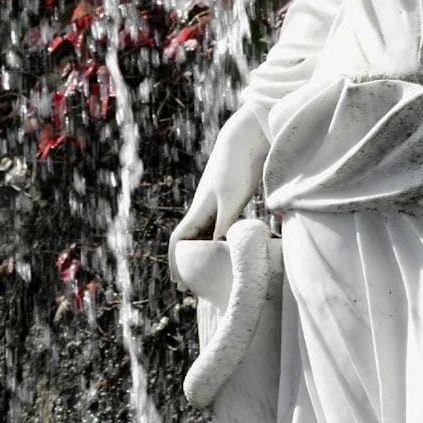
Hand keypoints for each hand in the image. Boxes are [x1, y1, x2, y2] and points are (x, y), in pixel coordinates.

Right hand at [168, 104, 269, 282]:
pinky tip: (235, 245)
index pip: (179, 240)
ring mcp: (218, 201)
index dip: (175, 261)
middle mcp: (205, 207)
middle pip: (192, 239)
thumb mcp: (231, 200)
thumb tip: (217, 250)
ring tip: (214, 270)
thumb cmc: (238, 168)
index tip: (178, 281)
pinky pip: (224, 223)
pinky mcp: (233, 197)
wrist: (247, 138)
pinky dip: (225, 237)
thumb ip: (224, 225)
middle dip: (191, 261)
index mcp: (199, 209)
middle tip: (196, 284)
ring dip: (208, 250)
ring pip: (209, 232)